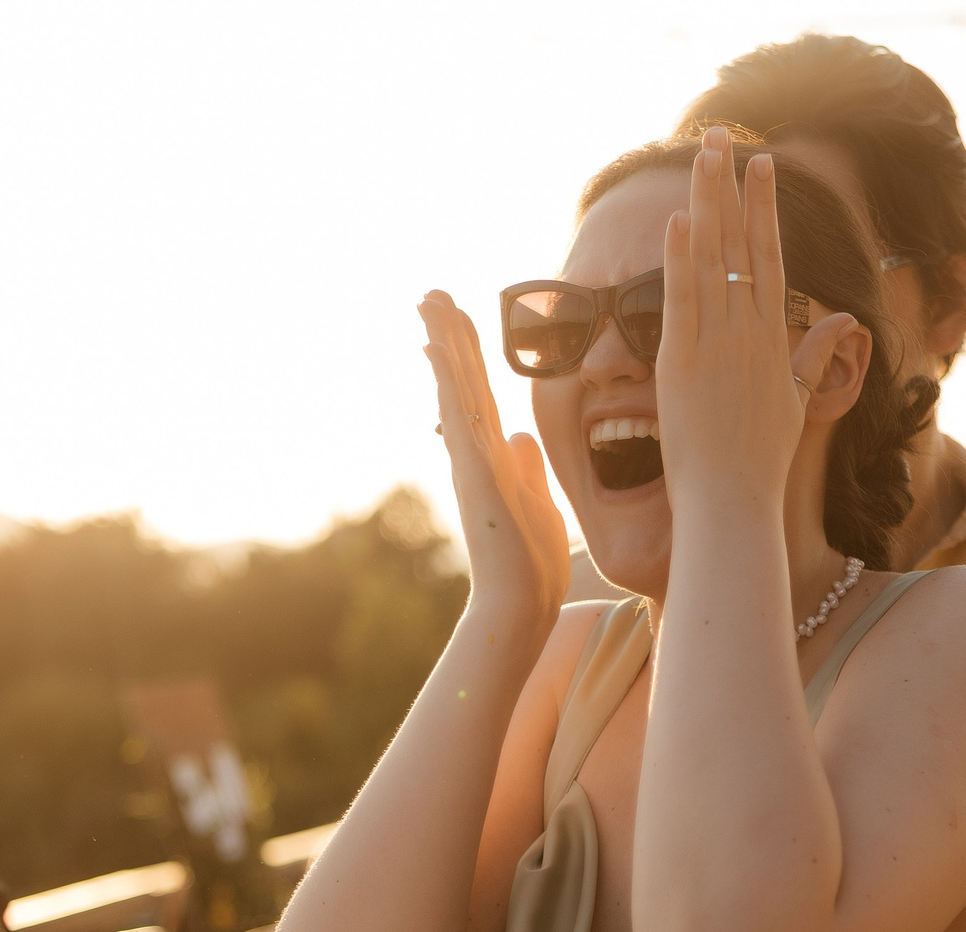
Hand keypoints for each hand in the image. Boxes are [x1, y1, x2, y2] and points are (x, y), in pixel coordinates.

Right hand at [421, 292, 571, 625]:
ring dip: (442, 342)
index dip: (469, 355)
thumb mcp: (538, 502)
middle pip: (461, 381)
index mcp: (494, 457)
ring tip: (428, 300)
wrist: (523, 605)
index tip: (456, 318)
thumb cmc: (532, 565)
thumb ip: (526, 466)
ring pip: (454, 388)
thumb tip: (522, 434)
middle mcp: (475, 453)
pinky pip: (457, 416)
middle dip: (449, 334)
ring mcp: (471, 461)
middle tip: (431, 292)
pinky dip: (445, 380)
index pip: (480, 393)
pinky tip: (434, 347)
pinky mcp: (473, 472)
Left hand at [655, 128, 857, 526]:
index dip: (765, 208)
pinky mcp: (683, 362)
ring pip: (713, 260)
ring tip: (703, 157)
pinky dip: (681, 258)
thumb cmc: (763, 461)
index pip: (770, 256)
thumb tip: (846, 320)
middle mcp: (749, 332)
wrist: (736, 501)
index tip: (762, 166)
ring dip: (707, 204)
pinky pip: (683, 299)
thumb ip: (817, 354)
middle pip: (743, 243)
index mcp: (774, 338)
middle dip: (734, 187)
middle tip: (725, 139)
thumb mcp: (799, 400)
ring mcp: (717, 344)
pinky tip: (679, 219)